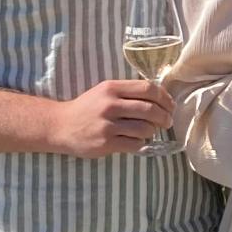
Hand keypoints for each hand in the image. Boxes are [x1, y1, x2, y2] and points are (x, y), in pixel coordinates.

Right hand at [49, 78, 175, 157]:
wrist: (60, 126)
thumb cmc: (87, 108)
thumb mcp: (105, 92)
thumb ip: (128, 92)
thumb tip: (161, 98)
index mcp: (112, 88)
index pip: (148, 89)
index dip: (164, 97)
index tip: (170, 105)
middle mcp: (110, 104)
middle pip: (150, 109)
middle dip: (164, 117)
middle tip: (167, 121)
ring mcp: (107, 125)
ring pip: (145, 128)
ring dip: (152, 131)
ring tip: (148, 131)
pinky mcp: (105, 143)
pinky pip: (135, 144)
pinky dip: (140, 143)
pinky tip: (136, 141)